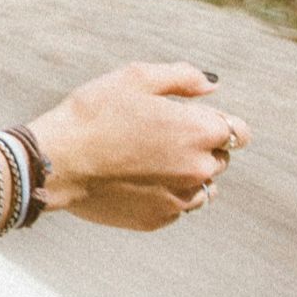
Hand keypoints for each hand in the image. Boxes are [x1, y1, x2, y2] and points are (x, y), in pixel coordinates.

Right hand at [26, 62, 251, 230]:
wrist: (57, 161)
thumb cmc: (93, 113)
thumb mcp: (135, 78)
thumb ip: (182, 78)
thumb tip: (212, 86)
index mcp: (199, 131)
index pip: (240, 132)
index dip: (217, 121)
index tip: (191, 119)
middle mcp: (199, 169)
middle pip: (220, 158)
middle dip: (199, 146)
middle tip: (157, 136)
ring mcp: (180, 198)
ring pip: (202, 187)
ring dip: (186, 173)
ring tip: (147, 161)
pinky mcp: (160, 219)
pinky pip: (177, 206)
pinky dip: (164, 193)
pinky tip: (134, 179)